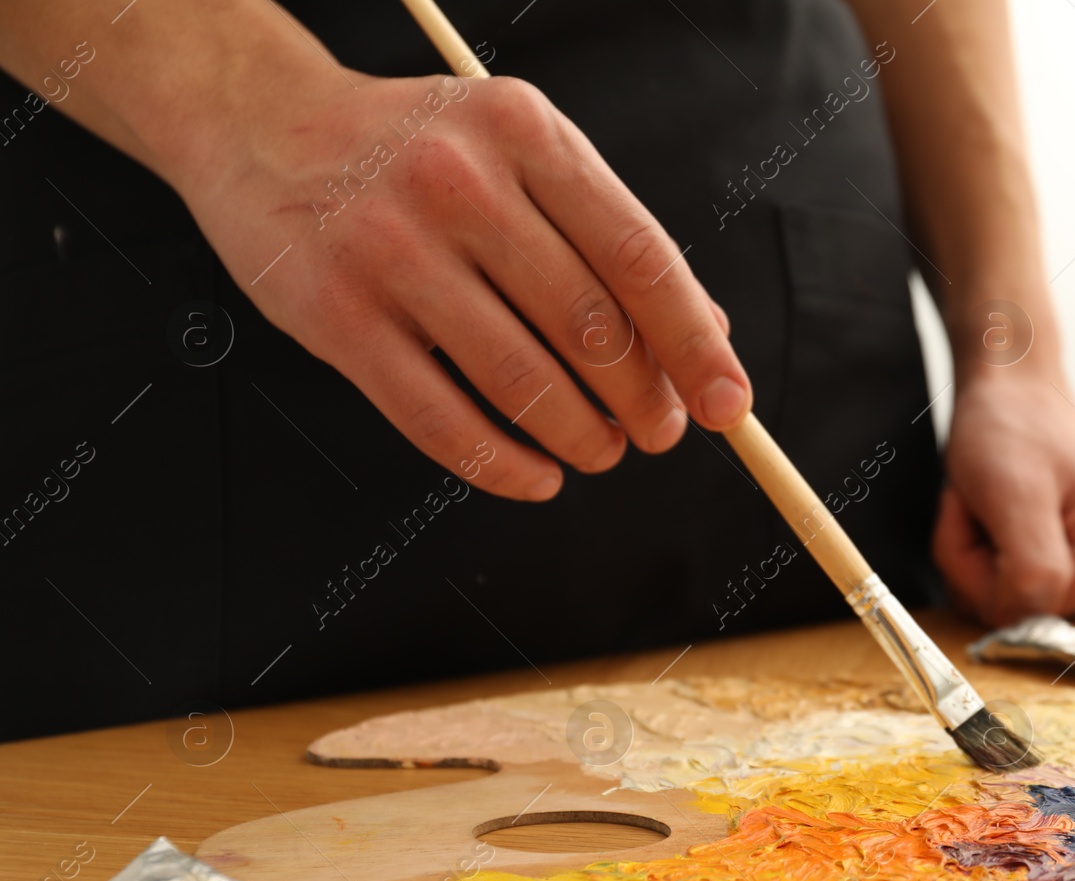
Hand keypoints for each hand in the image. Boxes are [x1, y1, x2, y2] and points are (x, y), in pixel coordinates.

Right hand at [169, 66, 747, 500]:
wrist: (263, 123)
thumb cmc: (420, 152)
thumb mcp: (522, 154)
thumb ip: (609, 233)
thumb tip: (707, 335)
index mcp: (526, 132)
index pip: (639, 256)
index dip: (693, 344)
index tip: (729, 405)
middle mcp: (460, 182)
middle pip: (589, 325)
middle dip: (643, 401)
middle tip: (657, 434)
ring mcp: (391, 248)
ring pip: (522, 380)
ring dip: (581, 439)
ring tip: (600, 453)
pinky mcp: (336, 315)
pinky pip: (439, 420)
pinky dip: (503, 467)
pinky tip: (536, 480)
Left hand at [933, 366, 1074, 625]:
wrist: (1012, 386)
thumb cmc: (1014, 423)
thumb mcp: (1016, 493)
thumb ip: (1032, 569)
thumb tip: (1029, 625)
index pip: (1027, 611)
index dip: (981, 569)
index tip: (983, 510)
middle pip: (1012, 611)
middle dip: (973, 561)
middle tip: (980, 504)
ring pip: (997, 602)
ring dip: (970, 554)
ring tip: (987, 503)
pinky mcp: (1062, 563)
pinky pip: (998, 586)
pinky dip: (975, 552)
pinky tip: (990, 513)